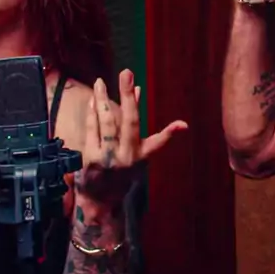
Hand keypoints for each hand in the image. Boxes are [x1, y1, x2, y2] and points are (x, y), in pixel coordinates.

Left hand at [76, 68, 187, 200]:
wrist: (99, 200)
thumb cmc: (118, 171)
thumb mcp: (133, 152)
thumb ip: (133, 120)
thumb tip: (138, 90)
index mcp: (141, 156)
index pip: (158, 142)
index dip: (171, 133)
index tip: (183, 125)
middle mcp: (128, 157)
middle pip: (130, 122)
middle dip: (128, 96)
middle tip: (126, 73)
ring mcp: (109, 158)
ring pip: (107, 123)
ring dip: (103, 100)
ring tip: (100, 82)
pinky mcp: (91, 158)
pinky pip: (91, 130)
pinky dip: (92, 114)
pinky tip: (92, 101)